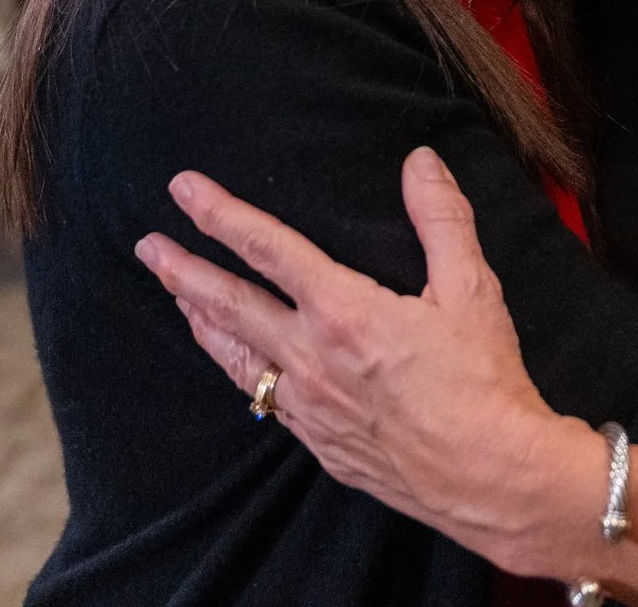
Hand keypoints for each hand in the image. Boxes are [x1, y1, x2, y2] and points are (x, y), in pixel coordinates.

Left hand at [136, 153, 587, 572]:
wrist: (490, 476)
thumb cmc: (483, 383)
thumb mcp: (472, 290)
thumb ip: (441, 218)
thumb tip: (420, 162)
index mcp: (343, 312)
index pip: (267, 248)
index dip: (221, 214)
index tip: (184, 190)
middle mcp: (312, 359)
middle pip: (230, 305)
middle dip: (183, 270)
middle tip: (147, 246)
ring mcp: (310, 407)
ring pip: (237, 356)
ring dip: (200, 320)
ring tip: (175, 295)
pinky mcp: (320, 444)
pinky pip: (264, 398)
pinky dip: (239, 369)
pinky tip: (237, 362)